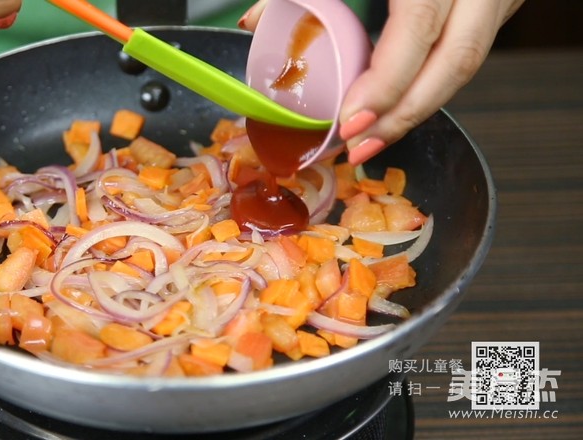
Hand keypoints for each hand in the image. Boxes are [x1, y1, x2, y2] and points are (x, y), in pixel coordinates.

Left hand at [240, 0, 524, 164]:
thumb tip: (252, 22)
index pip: (417, 27)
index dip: (387, 82)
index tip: (350, 120)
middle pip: (455, 61)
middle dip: (403, 115)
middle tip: (359, 146)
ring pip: (468, 63)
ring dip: (418, 107)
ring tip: (372, 138)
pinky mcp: (499, 1)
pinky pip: (468, 49)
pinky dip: (430, 82)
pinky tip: (395, 105)